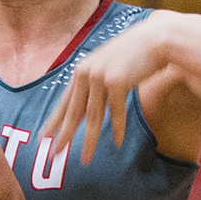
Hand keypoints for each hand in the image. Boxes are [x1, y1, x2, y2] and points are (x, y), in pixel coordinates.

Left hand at [40, 12, 172, 163]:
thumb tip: (87, 109)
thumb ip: (95, 84)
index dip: (54, 122)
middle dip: (64, 137)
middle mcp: (86, 73)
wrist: (156, 39)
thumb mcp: (108, 66)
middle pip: (73, 113)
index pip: (64, 102)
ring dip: (89, 141)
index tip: (44, 138)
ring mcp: (100, 77)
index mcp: (81, 70)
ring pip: (93, 117)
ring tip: (85, 160)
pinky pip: (116, 113)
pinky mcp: (116, 81)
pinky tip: (117, 144)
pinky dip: (117, 130)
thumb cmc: (135, 53)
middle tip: (54, 155)